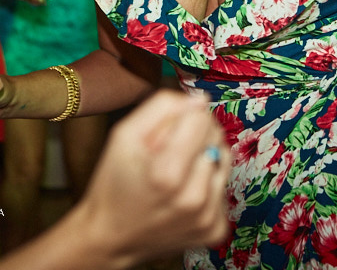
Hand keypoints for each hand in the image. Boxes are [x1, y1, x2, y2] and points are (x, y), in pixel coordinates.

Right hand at [72, 90, 230, 266]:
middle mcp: (193, 198)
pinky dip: (207, 184)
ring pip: (223, 159)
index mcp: (167, 174)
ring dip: (204, 157)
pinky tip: (184, 192)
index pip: (201, 117)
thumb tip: (199, 99)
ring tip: (177, 172)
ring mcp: (207, 217)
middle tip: (169, 152)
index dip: (183, 116)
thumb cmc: (115, 183)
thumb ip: (161, 108)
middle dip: (195, 135)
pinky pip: (223, 186)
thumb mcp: (124, 136)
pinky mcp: (215, 229)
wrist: (112, 237)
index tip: (166, 131)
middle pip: (216, 136)